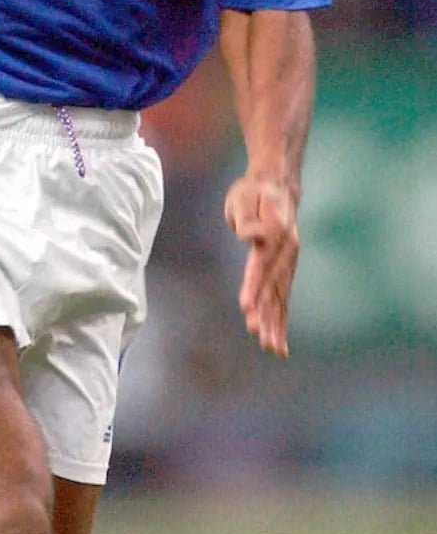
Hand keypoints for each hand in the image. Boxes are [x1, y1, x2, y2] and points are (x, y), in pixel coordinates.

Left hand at [224, 174, 298, 357]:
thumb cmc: (253, 192)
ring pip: (282, 296)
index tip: (245, 305)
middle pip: (274, 285)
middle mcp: (287, 249)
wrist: (277, 185)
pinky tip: (279, 342)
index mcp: (276, 232)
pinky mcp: (288, 269)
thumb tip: (251, 236)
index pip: (261, 263)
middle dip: (266, 312)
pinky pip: (285, 298)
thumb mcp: (243, 197)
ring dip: (276, 322)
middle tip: (257, 335)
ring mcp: (290, 260)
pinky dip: (282, 320)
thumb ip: (245, 219)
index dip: (253, 285)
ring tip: (271, 347)